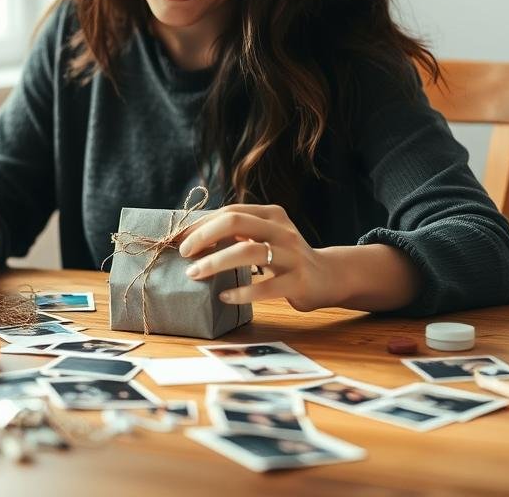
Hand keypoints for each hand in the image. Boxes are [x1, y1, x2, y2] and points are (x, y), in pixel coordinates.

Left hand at [173, 203, 340, 311]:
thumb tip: (191, 237)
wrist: (329, 277)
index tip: (180, 240)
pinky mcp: (298, 281)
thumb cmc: (286, 257)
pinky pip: (265, 287)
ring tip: (194, 274)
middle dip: (204, 236)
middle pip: (236, 222)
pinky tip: (224, 297)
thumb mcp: (266, 236)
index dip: (202, 225)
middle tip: (185, 254)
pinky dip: (241, 292)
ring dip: (215, 262)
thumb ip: (238, 233)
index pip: (230, 212)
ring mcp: (292, 255)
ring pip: (248, 251)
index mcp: (271, 214)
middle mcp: (282, 230)